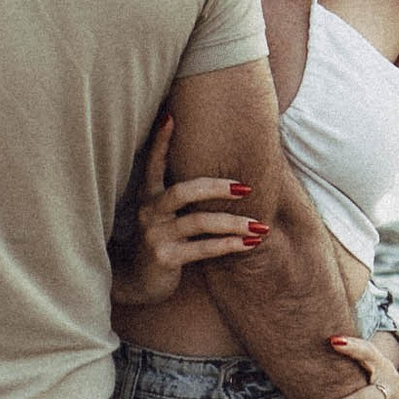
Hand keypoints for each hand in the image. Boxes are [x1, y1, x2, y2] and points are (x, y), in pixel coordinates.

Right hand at [112, 116, 267, 310]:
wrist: (138, 282)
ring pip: (199, 222)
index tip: (172, 116)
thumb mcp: (165, 216)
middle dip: (217, 187)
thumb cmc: (162, 241)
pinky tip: (248, 244)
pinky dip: (229, 245)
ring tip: (259, 225)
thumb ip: (182, 196)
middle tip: (246, 187)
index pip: (153, 164)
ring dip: (233, 223)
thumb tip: (220, 173)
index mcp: (149, 196)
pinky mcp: (164, 257)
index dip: (161, 141)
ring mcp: (155, 235)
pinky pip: (203, 248)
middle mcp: (149, 212)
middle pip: (184, 190)